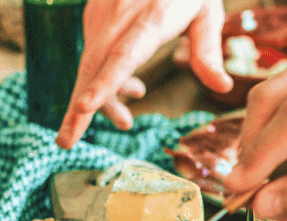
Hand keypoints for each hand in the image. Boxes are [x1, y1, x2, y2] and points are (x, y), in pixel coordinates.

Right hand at [55, 0, 233, 148]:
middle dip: (77, 109)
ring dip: (101, 98)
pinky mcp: (94, 13)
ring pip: (90, 65)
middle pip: (92, 67)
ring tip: (125, 121)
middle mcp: (120, 16)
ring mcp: (102, 14)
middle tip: (65, 142)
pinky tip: (131, 91)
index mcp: (152, 16)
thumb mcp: (207, 12)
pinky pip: (94, 54)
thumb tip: (221, 88)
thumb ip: (208, 51)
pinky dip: (106, 78)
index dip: (104, 84)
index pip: (123, 56)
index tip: (84, 107)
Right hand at [224, 39, 286, 220]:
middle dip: (254, 151)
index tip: (237, 191)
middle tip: (239, 198)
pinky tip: (278, 186)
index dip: (262, 154)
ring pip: (274, 107)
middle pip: (275, 99)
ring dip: (261, 153)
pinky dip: (276, 152)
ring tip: (263, 199)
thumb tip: (260, 205)